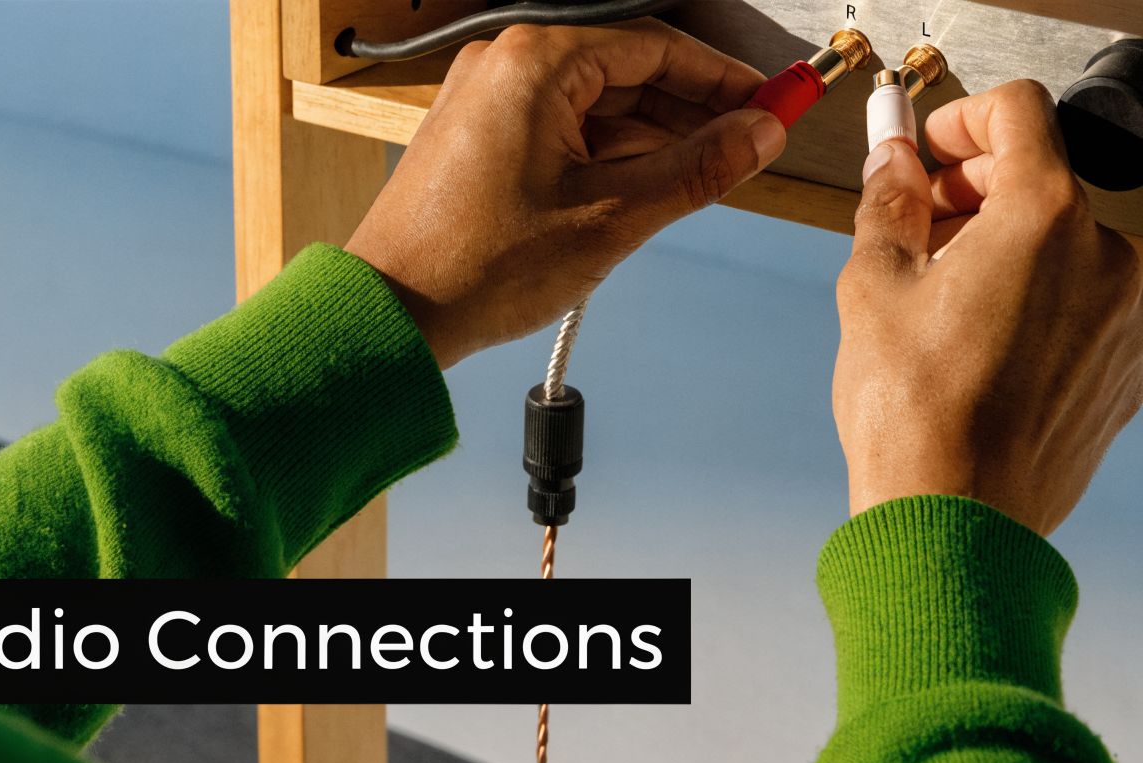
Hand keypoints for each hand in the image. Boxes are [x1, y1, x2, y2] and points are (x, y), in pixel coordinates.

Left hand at [346, 19, 784, 367]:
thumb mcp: (611, 217)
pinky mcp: (480, 137)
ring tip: (703, 177)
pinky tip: (645, 187)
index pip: (656, 46)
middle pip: (626, 71)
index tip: (769, 101)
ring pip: (596, 104)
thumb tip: (759, 134)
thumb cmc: (476, 267)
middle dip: (690, 110)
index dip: (722, 78)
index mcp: (535, 63)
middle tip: (746, 145)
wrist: (393, 314)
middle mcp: (506, 66)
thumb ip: (696, 168)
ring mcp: (488, 100)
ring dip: (651, 137)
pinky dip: (608, 154)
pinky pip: (562, 128)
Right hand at [834, 80, 1142, 534]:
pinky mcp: (1127, 364)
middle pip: (1042, 177)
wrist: (956, 520)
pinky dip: (1033, 292)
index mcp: (1046, 217)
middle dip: (973, 187)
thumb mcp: (873, 286)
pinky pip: (1081, 297)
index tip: (925, 149)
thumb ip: (887, 203)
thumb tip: (891, 161)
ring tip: (938, 291)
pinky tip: (975, 333)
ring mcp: (1128, 315)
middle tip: (915, 222)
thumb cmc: (915, 413)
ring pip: (1060, 241)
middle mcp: (1108, 255)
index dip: (958, 119)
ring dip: (1000, 243)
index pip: (1018, 111)